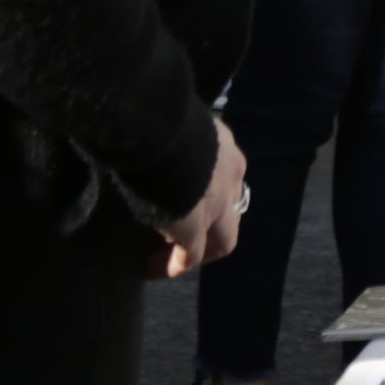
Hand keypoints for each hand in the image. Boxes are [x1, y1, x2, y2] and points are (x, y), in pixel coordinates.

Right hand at [158, 119, 246, 277]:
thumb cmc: (160, 115)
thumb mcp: (178, 122)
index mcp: (226, 148)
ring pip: (222, 241)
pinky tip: (152, 269)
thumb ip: (178, 138)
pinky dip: (174, 266)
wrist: (157, 127)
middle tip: (187, 240)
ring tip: (170, 261)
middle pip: (232, 214)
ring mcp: (218, 205)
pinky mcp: (195, 227)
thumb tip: (155, 140)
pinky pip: (190, 257)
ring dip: (199, 253)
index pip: (227, 179)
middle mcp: (231, 177)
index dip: (211, 196)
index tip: (188, 204)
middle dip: (214, 230)